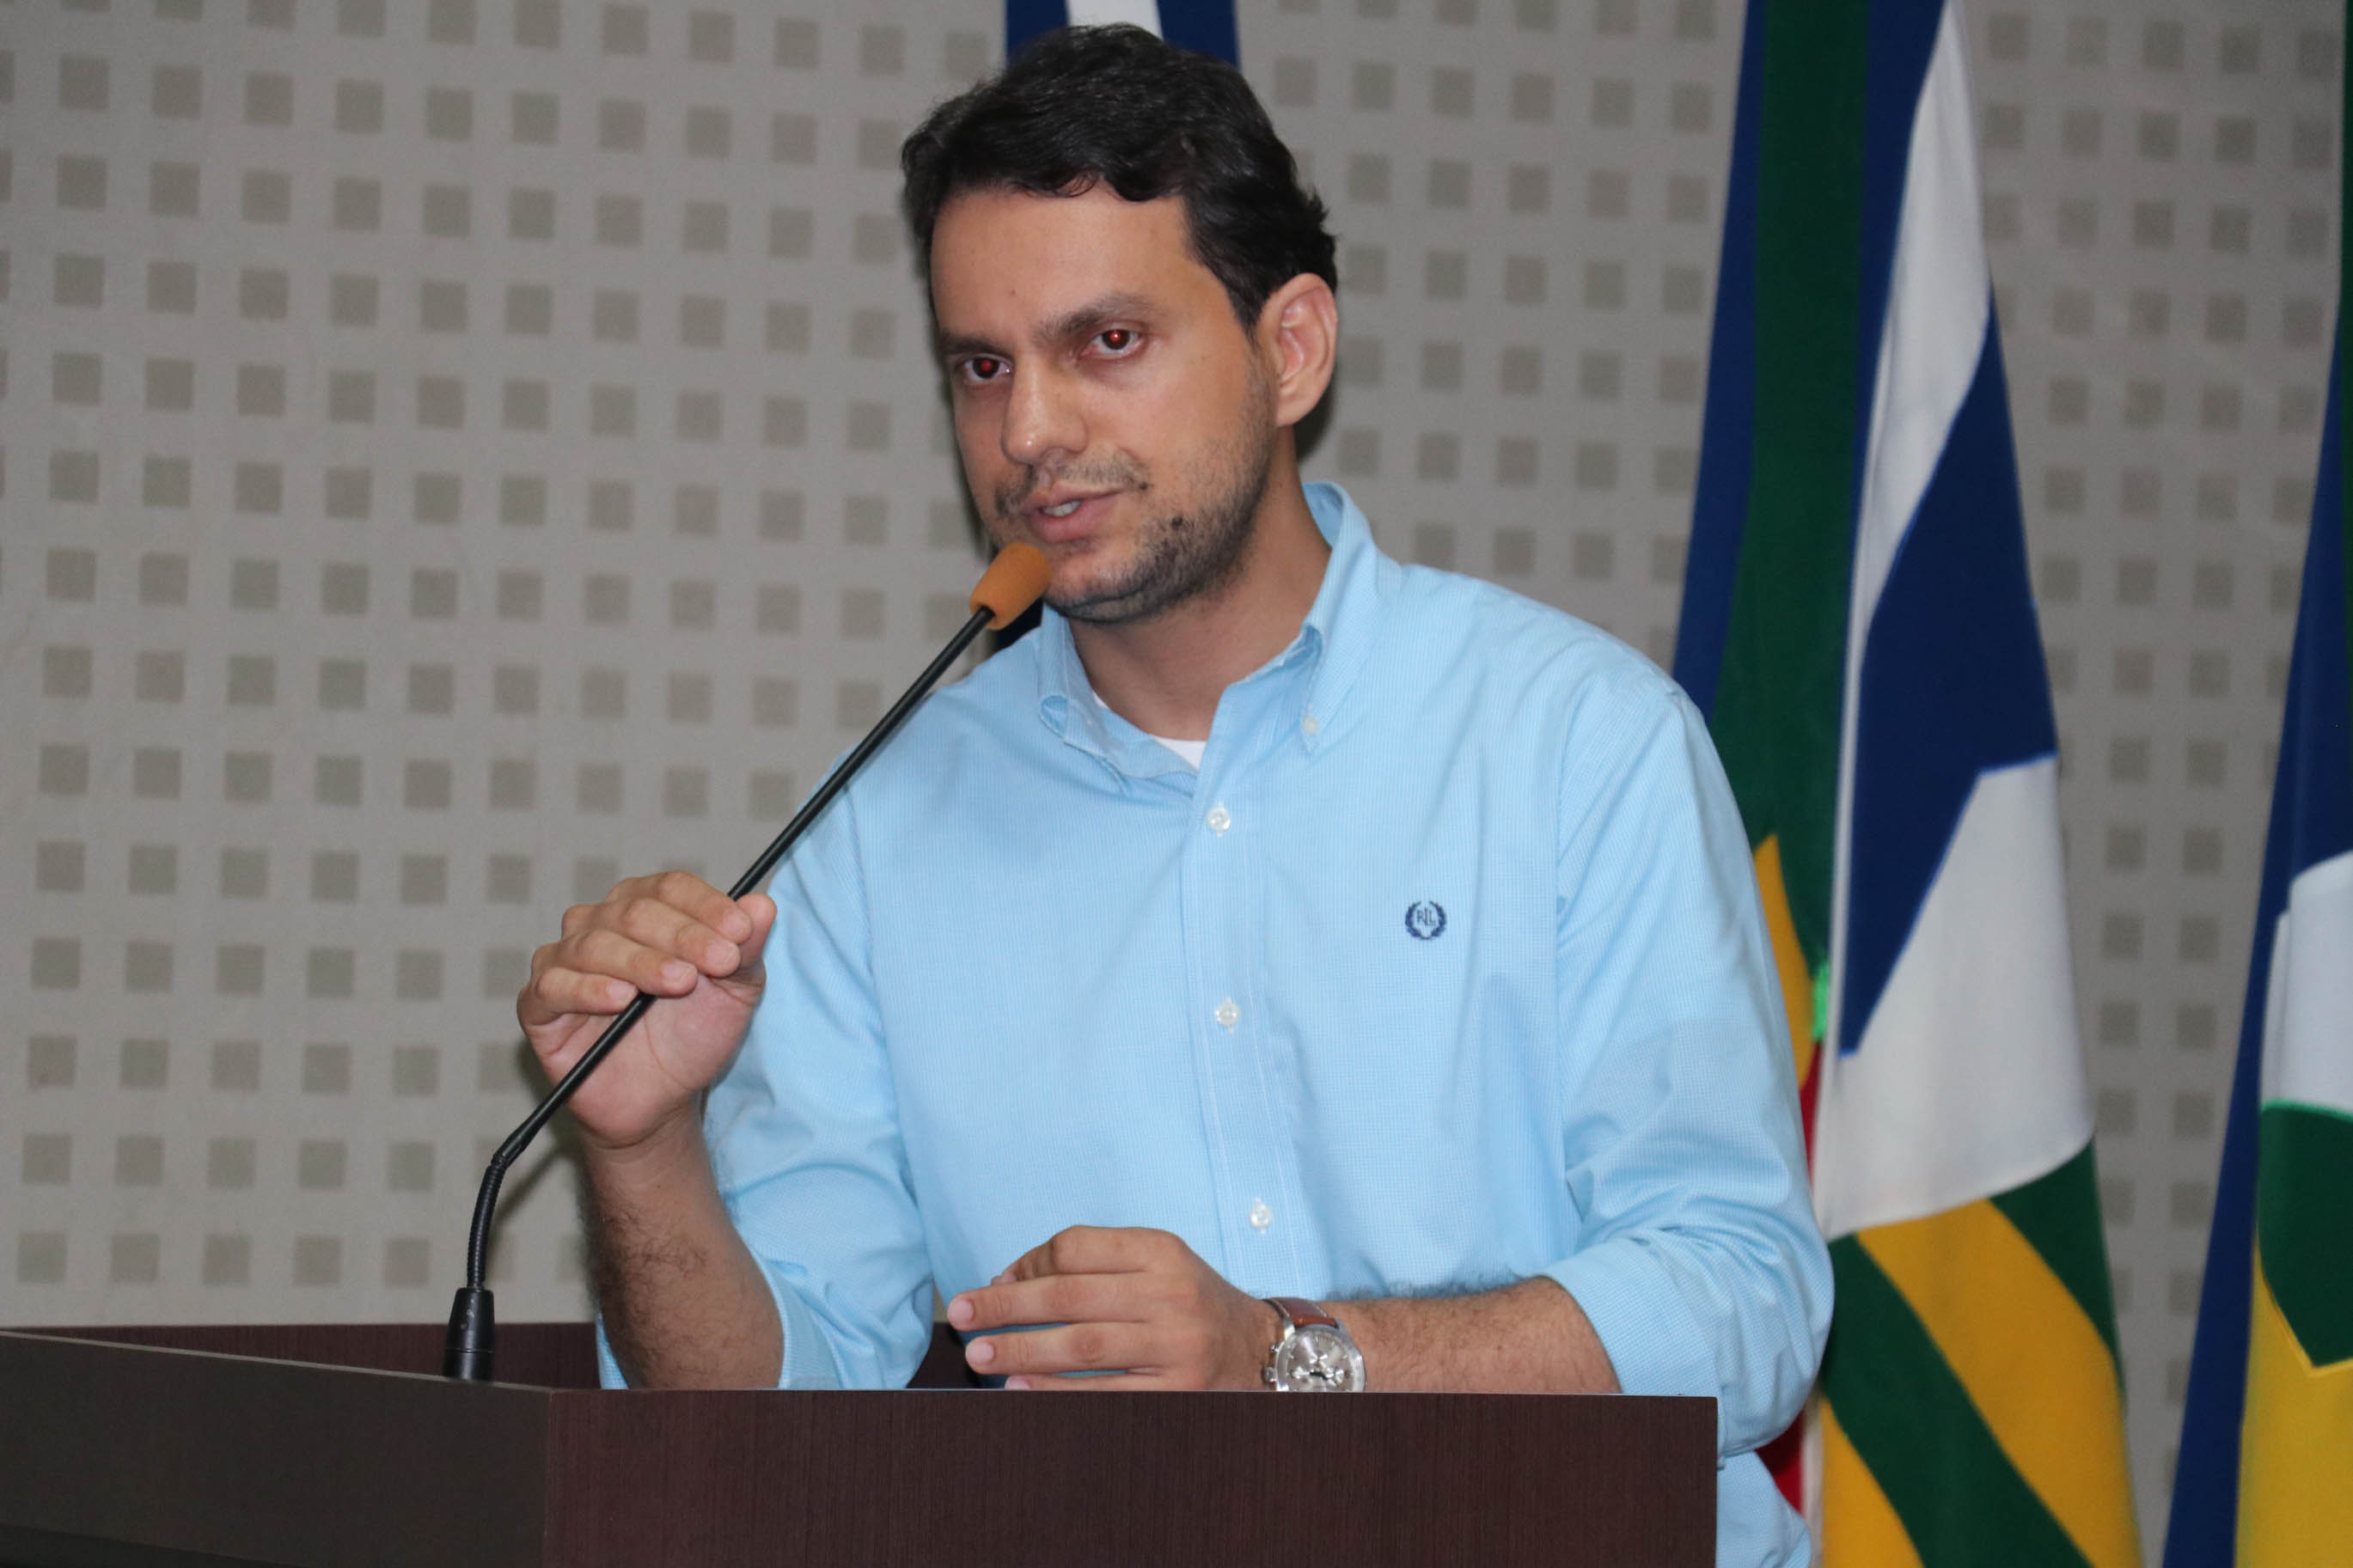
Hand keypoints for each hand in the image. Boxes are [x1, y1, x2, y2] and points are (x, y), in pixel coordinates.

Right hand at [518, 871, 777, 1152]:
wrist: (661, 1098)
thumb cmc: (692, 1035)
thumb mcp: (733, 993)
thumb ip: (747, 950)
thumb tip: (762, 905)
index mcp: (647, 909)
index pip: (671, 888)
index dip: (706, 906)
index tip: (740, 932)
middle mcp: (600, 924)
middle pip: (634, 910)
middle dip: (682, 935)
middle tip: (718, 963)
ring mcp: (564, 960)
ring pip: (595, 943)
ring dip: (641, 961)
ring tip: (678, 983)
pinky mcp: (539, 1003)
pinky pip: (554, 985)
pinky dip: (587, 989)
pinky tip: (619, 999)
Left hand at [947, 1227, 1281, 1389]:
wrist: (1262, 1350)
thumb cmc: (1190, 1303)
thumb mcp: (1157, 1264)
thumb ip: (1095, 1263)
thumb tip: (1010, 1279)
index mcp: (1161, 1251)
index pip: (1076, 1248)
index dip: (1025, 1264)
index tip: (993, 1281)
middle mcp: (1170, 1294)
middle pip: (1069, 1295)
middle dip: (1005, 1306)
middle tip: (960, 1315)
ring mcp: (1176, 1346)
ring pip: (1081, 1345)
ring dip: (1020, 1350)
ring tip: (978, 1355)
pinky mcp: (1177, 1393)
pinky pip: (1104, 1393)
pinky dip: (1056, 1391)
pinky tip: (1020, 1388)